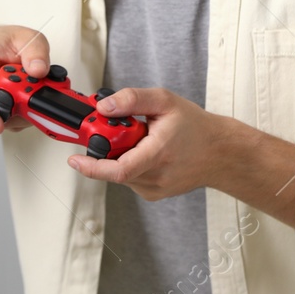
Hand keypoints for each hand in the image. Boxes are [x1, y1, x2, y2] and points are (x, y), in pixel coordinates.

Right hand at [0, 25, 48, 133]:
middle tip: (34, 94)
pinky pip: (14, 120)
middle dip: (18, 110)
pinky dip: (28, 111)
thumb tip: (38, 70)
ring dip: (26, 110)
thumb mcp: (26, 37)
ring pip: (6, 119)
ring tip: (35, 87)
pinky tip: (32, 94)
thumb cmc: (7, 43)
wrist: (0, 47)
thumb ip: (35, 51)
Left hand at [66, 88, 225, 200]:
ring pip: (121, 174)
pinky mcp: (154, 194)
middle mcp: (156, 176)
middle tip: (115, 131)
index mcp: (159, 153)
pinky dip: (130, 164)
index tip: (74, 159)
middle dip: (106, 149)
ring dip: (120, 156)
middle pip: (114, 168)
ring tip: (141, 139)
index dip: (92, 167)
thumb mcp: (164, 101)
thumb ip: (132, 99)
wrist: (220, 153)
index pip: (119, 169)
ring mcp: (155, 188)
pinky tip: (146, 152)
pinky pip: (130, 179)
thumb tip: (103, 106)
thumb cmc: (196, 127)